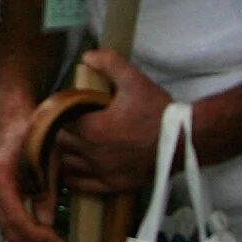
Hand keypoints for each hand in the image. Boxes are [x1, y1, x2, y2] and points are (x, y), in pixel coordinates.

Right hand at [0, 99, 68, 241]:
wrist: (13, 125)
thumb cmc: (32, 139)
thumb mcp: (46, 162)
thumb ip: (46, 192)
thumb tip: (46, 222)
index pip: (19, 222)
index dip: (42, 239)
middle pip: (12, 233)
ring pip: (10, 233)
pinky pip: (9, 225)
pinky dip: (27, 234)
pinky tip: (46, 233)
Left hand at [57, 49, 172, 194]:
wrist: (186, 140)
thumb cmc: (159, 111)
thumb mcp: (134, 80)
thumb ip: (109, 63)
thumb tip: (87, 56)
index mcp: (93, 128)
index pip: (57, 122)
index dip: (54, 113)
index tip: (59, 108)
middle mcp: (94, 153)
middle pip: (58, 143)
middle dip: (56, 131)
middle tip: (61, 123)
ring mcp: (103, 171)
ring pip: (67, 164)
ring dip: (62, 153)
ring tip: (65, 143)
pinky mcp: (115, 185)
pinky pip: (82, 186)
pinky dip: (73, 178)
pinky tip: (71, 170)